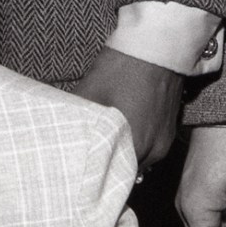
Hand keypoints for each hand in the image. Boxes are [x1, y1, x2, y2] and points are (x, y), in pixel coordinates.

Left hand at [68, 46, 183, 172]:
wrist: (159, 46)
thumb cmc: (122, 68)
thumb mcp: (89, 93)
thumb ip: (74, 121)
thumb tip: (57, 136)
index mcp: (134, 146)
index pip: (112, 180)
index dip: (93, 179)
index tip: (77, 177)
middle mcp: (154, 151)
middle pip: (125, 173)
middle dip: (105, 170)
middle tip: (82, 166)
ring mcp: (163, 141)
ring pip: (136, 161)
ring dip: (119, 158)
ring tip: (99, 150)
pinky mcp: (168, 130)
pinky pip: (147, 148)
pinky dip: (132, 146)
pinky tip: (117, 135)